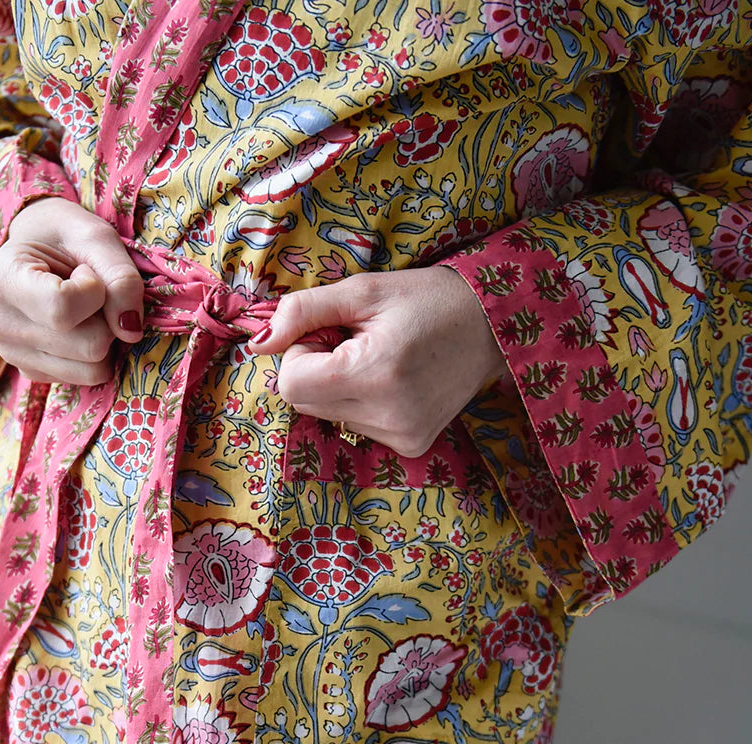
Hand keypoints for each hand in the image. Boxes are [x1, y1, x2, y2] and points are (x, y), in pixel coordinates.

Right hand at [0, 197, 144, 384]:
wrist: (41, 248)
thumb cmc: (67, 237)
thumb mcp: (98, 238)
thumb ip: (121, 278)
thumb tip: (130, 332)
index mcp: (2, 279)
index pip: (63, 309)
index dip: (95, 291)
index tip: (84, 271)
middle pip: (89, 346)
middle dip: (107, 318)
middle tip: (90, 291)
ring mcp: (13, 354)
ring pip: (93, 369)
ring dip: (104, 337)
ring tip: (83, 308)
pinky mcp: (32, 373)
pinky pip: (87, 378)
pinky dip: (95, 354)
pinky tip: (77, 326)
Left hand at [249, 268, 507, 456]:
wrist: (493, 325)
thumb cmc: (426, 299)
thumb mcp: (362, 290)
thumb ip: (302, 312)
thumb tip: (258, 343)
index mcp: (372, 373)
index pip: (290, 384)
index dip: (301, 353)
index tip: (333, 333)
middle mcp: (387, 415)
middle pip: (304, 403)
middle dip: (317, 370)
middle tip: (357, 343)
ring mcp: (401, 436)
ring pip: (329, 415)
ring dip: (340, 386)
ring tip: (381, 359)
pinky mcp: (411, 445)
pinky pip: (357, 425)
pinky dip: (363, 403)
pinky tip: (395, 381)